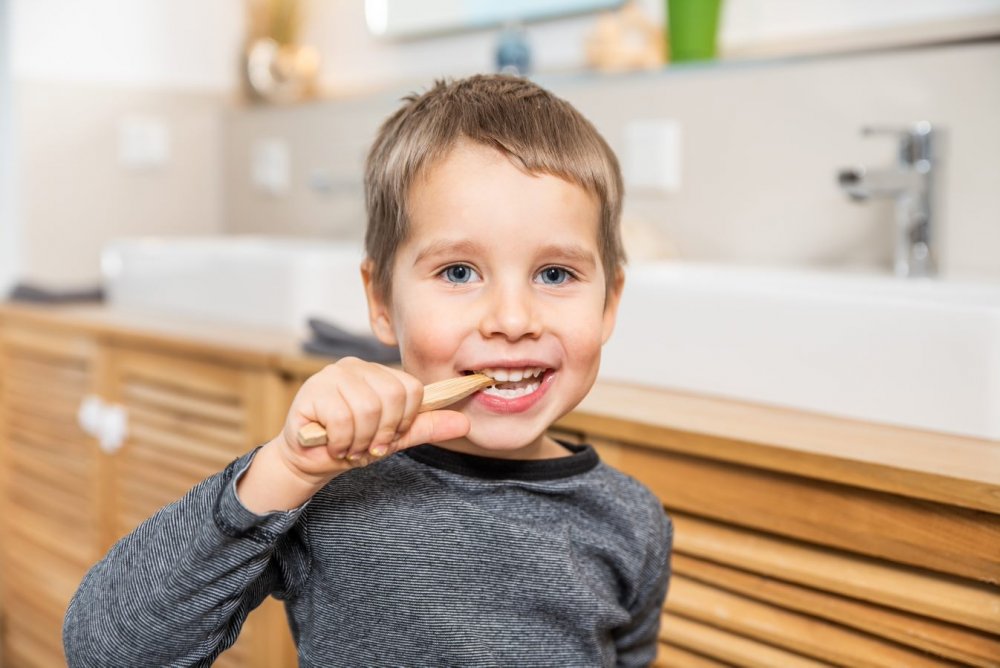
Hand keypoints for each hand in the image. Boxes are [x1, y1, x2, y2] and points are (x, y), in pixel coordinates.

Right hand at [238, 358, 470, 512]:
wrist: (310, 460)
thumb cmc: (352, 442)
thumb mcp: (395, 436)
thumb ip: (426, 426)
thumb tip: (465, 423)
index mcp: (378, 373)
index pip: (411, 388)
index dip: (404, 420)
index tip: (388, 437)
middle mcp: (356, 366)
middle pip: (392, 397)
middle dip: (384, 432)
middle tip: (368, 445)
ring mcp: (332, 375)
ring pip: (368, 409)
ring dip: (361, 440)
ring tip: (350, 446)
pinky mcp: (313, 390)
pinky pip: (343, 419)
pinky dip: (343, 442)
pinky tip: (334, 444)